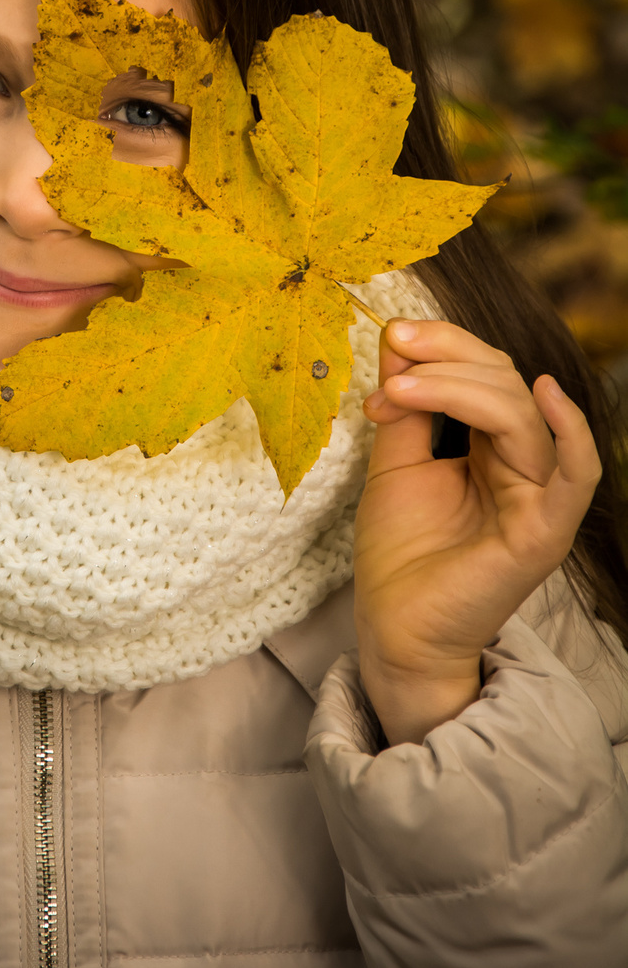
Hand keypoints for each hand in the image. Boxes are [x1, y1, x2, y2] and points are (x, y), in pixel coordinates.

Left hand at [353, 319, 600, 744]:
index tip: (392, 339)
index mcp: (491, 447)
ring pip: (521, 415)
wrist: (392, 628)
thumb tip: (396, 339)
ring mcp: (536, 499)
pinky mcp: (543, 533)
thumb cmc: (400, 552)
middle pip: (505, 384)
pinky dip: (572, 434)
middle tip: (395, 356)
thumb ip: (403, 405)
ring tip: (400, 389)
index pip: (487, 374)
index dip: (443, 346)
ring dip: (457, 386)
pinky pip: (576, 478)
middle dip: (447, 357)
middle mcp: (522, 466)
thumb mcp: (395, 463)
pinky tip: (547, 395)